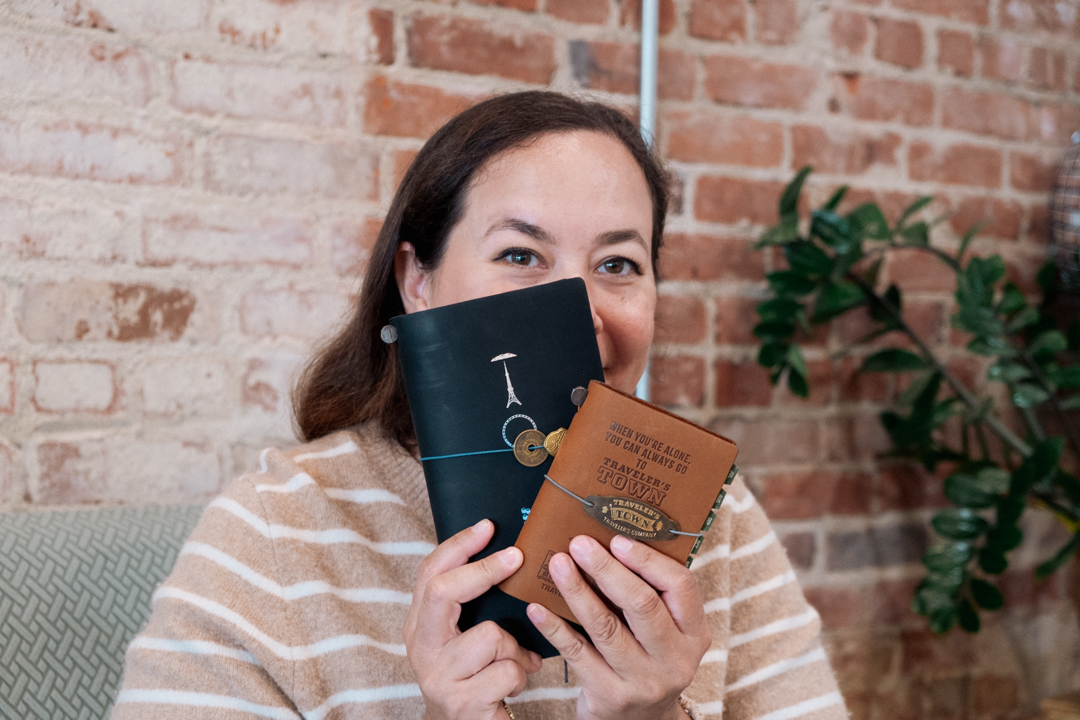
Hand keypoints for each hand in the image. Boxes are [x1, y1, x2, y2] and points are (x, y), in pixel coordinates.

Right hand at [404, 519, 542, 719]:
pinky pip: (508, 671)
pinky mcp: (462, 703)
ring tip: (514, 663)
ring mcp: (439, 677)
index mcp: (419, 626)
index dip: (459, 545)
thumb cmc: (472, 678)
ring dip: (515, 649)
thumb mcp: (463, 639)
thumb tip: (512, 558)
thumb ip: (472, 607)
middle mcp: (421, 649)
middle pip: (443, 591)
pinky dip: (521, 677)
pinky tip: (512, 688)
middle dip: (485, 570)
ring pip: (491, 636)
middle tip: (517, 557)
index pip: (429, 573)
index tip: (488, 526)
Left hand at [526, 534, 710, 719]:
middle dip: (607, 569)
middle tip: (579, 544)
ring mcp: (643, 681)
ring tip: (557, 564)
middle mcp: (675, 659)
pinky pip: (577, 654)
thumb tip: (612, 542)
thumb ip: (652, 596)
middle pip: (642, 604)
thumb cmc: (649, 661)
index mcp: (694, 634)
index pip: (680, 586)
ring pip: (606, 626)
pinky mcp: (610, 696)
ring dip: (577, 591)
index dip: (648, 559)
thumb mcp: (667, 633)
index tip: (616, 539)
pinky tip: (537, 608)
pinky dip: (555, 627)